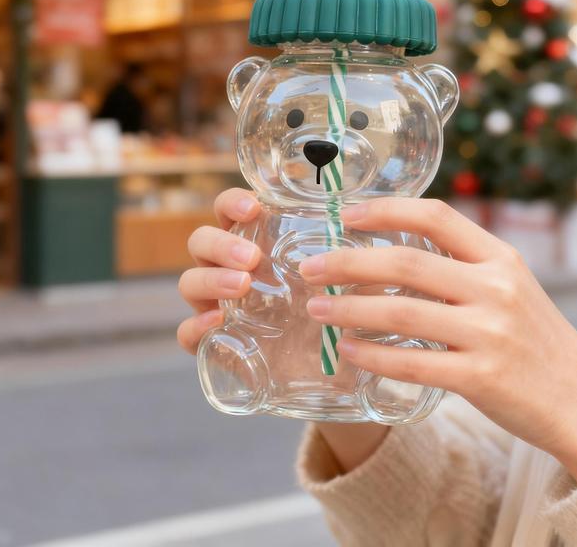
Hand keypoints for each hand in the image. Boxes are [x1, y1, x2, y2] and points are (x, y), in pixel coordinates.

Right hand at [177, 188, 387, 473]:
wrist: (338, 374)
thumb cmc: (339, 311)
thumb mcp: (349, 279)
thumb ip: (354, 253)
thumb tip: (390, 222)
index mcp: (257, 241)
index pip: (231, 210)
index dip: (235, 203)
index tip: (256, 207)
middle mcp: (231, 267)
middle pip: (202, 242)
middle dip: (221, 244)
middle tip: (253, 258)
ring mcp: (219, 305)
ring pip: (191, 281)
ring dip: (210, 279)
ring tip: (242, 286)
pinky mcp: (217, 345)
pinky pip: (187, 334)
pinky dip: (194, 327)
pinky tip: (214, 324)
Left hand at [300, 198, 576, 482]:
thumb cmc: (537, 339)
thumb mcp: (511, 286)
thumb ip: (463, 265)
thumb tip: (392, 248)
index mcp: (500, 257)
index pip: (436, 216)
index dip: (385, 210)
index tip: (345, 215)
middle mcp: (496, 288)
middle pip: (406, 262)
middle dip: (347, 261)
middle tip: (309, 266)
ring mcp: (490, 333)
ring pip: (400, 311)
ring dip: (349, 308)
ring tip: (316, 308)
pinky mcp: (482, 379)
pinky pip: (412, 363)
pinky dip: (373, 356)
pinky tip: (348, 349)